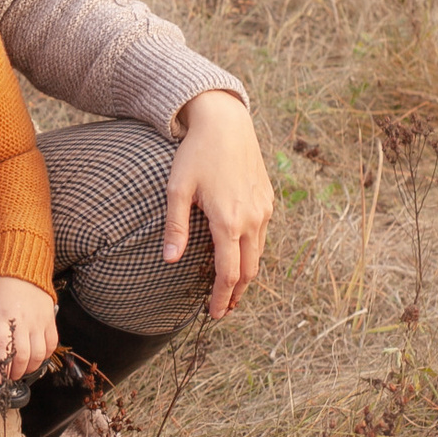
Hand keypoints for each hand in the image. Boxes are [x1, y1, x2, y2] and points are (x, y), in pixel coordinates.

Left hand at [0, 274, 57, 381]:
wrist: (19, 267)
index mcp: (1, 318)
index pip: (4, 348)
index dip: (2, 368)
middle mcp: (21, 321)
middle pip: (23, 356)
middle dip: (16, 372)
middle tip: (9, 376)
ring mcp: (38, 321)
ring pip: (39, 353)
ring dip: (30, 367)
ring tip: (21, 369)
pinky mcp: (49, 319)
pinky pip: (51, 343)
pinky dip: (45, 355)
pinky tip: (36, 358)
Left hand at [165, 89, 273, 316]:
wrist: (226, 122)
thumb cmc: (196, 154)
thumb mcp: (177, 189)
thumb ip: (176, 227)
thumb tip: (170, 260)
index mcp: (229, 221)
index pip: (229, 274)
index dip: (222, 299)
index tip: (214, 314)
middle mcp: (252, 219)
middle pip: (248, 271)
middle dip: (236, 294)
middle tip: (223, 309)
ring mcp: (263, 209)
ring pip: (258, 254)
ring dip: (245, 274)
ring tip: (230, 288)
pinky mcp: (268, 199)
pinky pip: (262, 235)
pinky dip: (251, 252)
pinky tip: (237, 254)